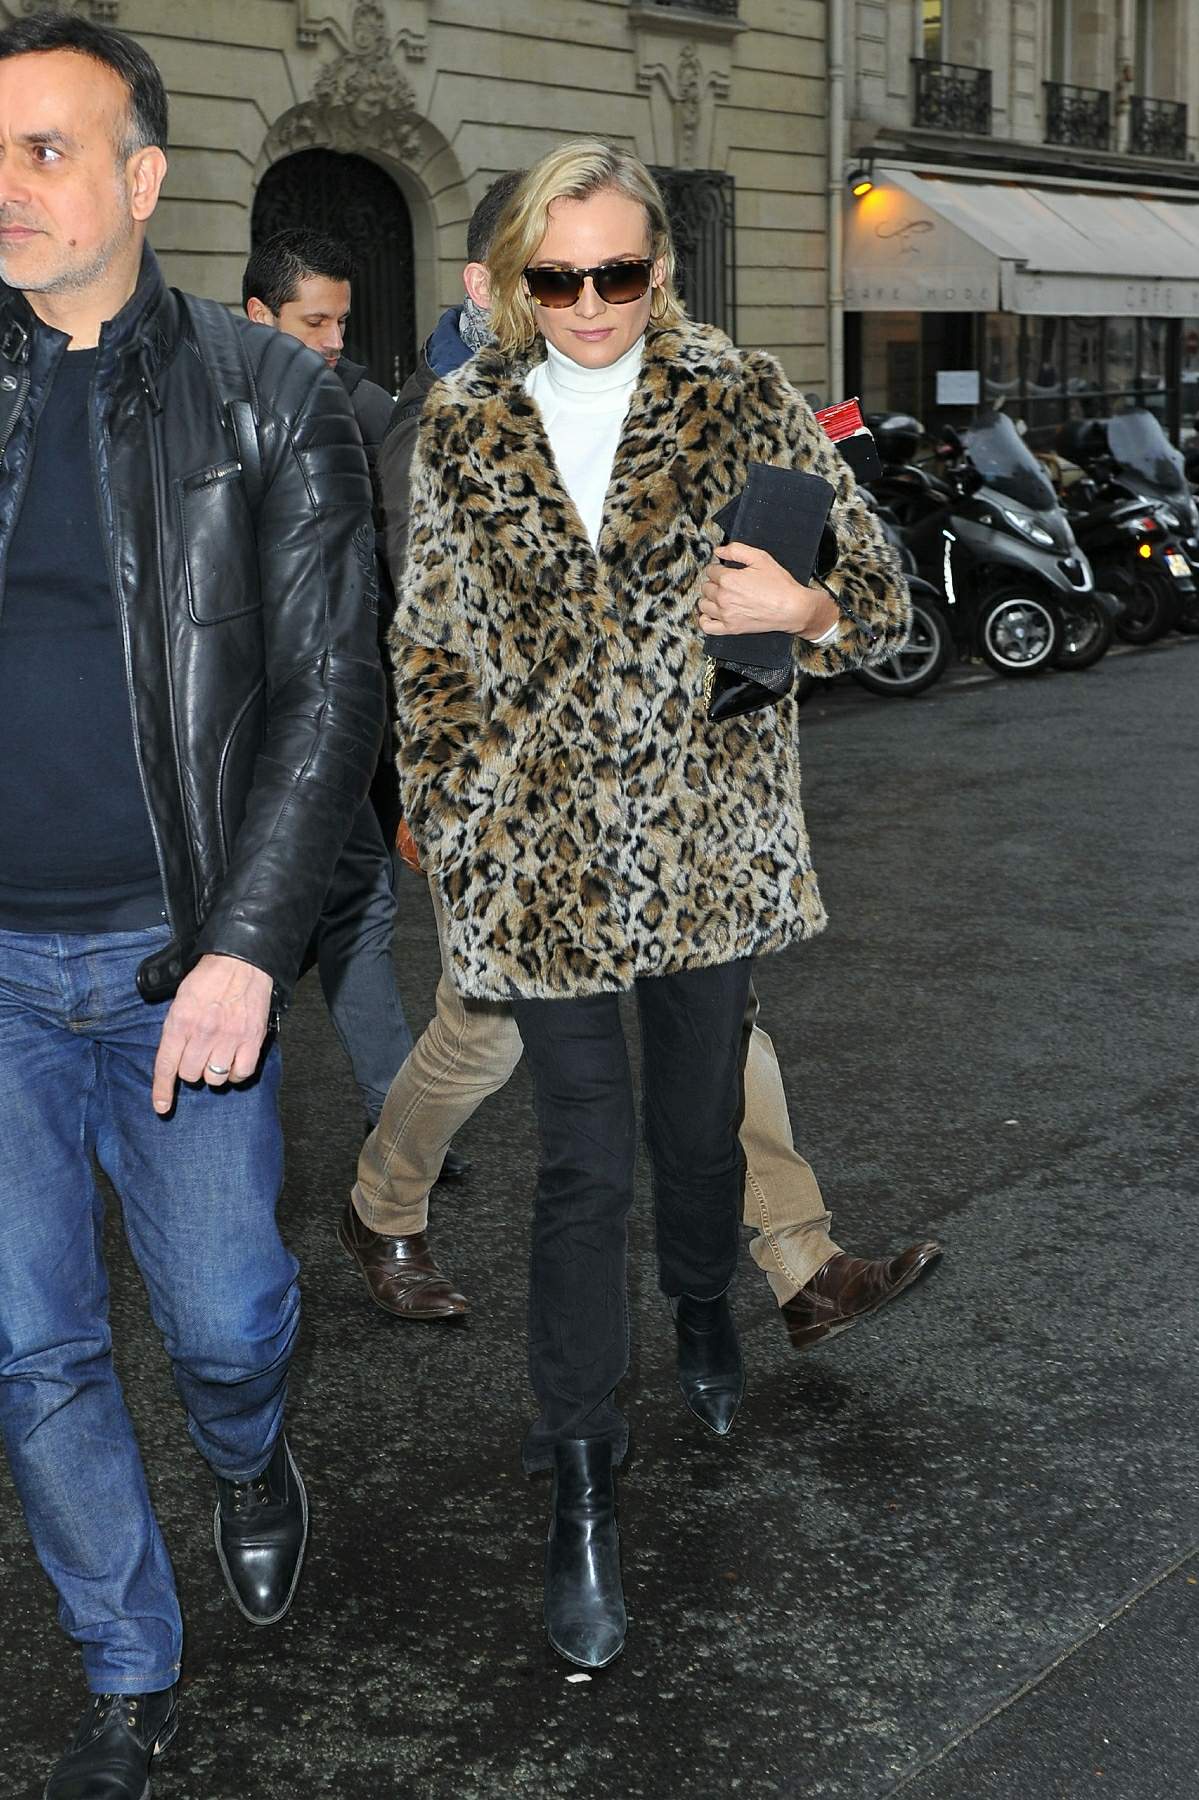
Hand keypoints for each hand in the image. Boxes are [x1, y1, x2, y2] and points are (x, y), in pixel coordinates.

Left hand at [152, 953, 273, 1113]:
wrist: (242, 962)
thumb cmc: (209, 978)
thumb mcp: (180, 999)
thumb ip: (175, 1028)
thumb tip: (173, 1057)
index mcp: (180, 1022)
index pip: (166, 1065)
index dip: (162, 1090)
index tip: (161, 1106)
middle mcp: (203, 1033)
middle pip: (190, 1075)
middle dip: (191, 1069)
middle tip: (198, 1054)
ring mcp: (229, 1037)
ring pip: (214, 1078)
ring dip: (213, 1072)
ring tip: (217, 1056)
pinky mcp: (252, 1039)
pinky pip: (241, 1073)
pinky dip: (236, 1072)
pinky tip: (234, 1061)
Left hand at [699, 543, 839, 639]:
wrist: (792, 608)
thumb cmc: (780, 585)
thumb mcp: (760, 558)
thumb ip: (736, 550)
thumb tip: (718, 551)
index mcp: (728, 579)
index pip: (711, 570)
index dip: (719, 568)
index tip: (726, 570)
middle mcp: (723, 598)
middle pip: (706, 587)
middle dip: (715, 582)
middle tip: (727, 583)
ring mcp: (726, 615)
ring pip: (704, 604)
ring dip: (710, 599)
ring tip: (721, 596)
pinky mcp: (730, 628)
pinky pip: (707, 626)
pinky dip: (705, 619)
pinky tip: (712, 613)